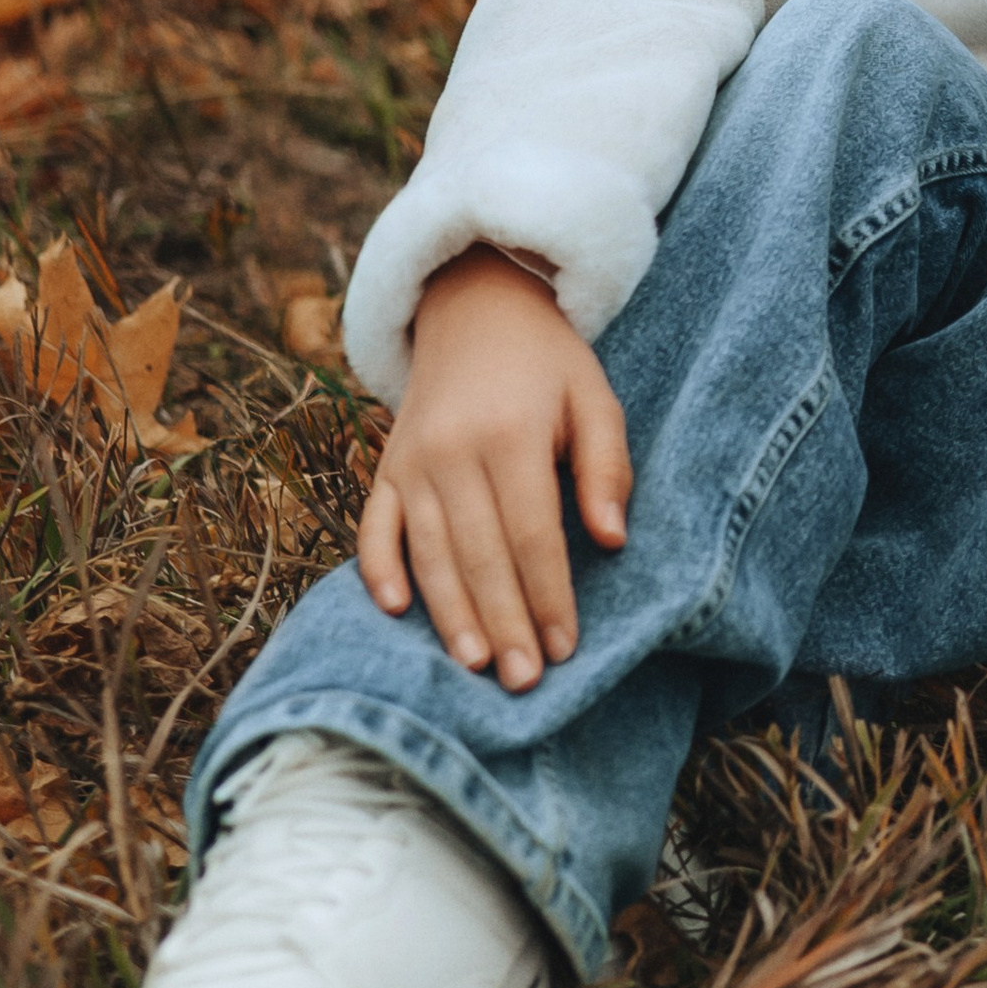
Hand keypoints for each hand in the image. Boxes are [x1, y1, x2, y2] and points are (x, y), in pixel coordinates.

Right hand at [357, 247, 632, 689]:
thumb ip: (605, 466)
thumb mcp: (594, 395)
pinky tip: (396, 612)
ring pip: (429, 553)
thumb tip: (612, 540)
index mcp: (511, 434)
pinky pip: (374, 527)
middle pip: (480, 556)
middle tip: (523, 682)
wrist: (474, 305)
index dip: (549, 595)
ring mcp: (412, 461)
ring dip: (451, 615)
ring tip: (475, 667)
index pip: (533, 535)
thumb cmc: (546, 362)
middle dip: (505, 624)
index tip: (565, 647)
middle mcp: (454, 451)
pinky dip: (379, 570)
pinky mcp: (386, 467)